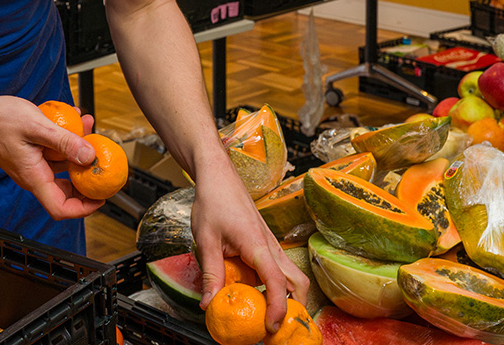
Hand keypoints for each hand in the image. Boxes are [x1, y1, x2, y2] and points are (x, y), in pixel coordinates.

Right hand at [0, 95, 103, 219]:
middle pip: (66, 191)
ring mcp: (31, 165)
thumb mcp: (37, 126)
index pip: (61, 208)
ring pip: (62, 166)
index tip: (100, 197)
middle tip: (101, 160)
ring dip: (78, 149)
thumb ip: (65, 142)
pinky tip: (72, 120)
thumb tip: (90, 156)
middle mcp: (32, 176)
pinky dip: (66, 139)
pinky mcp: (30, 154)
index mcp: (33, 177)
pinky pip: (53, 153)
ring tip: (87, 125)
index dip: (84, 208)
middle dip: (86, 175)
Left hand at [191, 160, 309, 333]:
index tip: (270, 327)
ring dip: (287, 296)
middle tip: (276, 326)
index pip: (277, 283)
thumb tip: (209, 304)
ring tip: (269, 314)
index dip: (277, 308)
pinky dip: (276, 285)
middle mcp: (271, 245)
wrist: (217, 175)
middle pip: (298, 282)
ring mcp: (271, 243)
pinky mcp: (266, 242)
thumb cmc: (212, 201)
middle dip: (295, 307)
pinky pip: (279, 268)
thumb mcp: (205, 240)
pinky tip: (257, 292)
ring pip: (291, 275)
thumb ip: (211, 273)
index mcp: (257, 245)